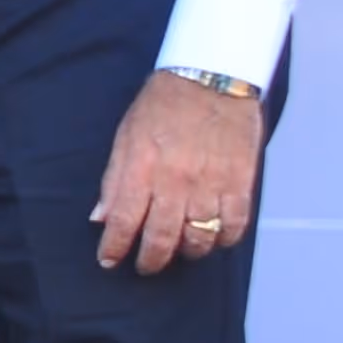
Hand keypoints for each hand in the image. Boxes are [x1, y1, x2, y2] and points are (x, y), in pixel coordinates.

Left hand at [91, 69, 263, 272]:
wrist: (212, 77)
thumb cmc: (163, 105)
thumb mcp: (126, 136)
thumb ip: (114, 179)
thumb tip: (100, 217)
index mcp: (142, 168)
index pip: (122, 220)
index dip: (114, 246)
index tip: (109, 260)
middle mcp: (175, 181)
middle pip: (161, 237)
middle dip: (150, 260)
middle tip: (146, 266)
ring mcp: (210, 184)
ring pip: (198, 237)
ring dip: (187, 253)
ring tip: (180, 252)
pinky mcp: (241, 182)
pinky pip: (234, 225)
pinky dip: (224, 239)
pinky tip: (214, 238)